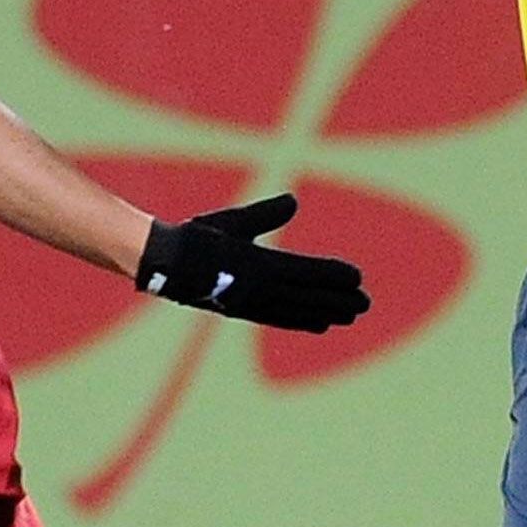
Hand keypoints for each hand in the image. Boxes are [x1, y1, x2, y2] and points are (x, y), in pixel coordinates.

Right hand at [136, 193, 370, 331]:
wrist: (162, 265)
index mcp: (258, 265)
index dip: (333, 276)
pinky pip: (280, 319)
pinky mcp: (242, 311)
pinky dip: (302, 320)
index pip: (307, 272)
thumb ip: (265, 215)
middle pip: (308, 297)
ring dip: (326, 313)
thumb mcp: (233, 222)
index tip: (357, 277)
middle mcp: (258, 290)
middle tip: (365, 304)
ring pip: (297, 312)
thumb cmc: (196, 238)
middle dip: (338, 300)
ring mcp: (251, 304)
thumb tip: (293, 202)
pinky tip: (317, 323)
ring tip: (348, 316)